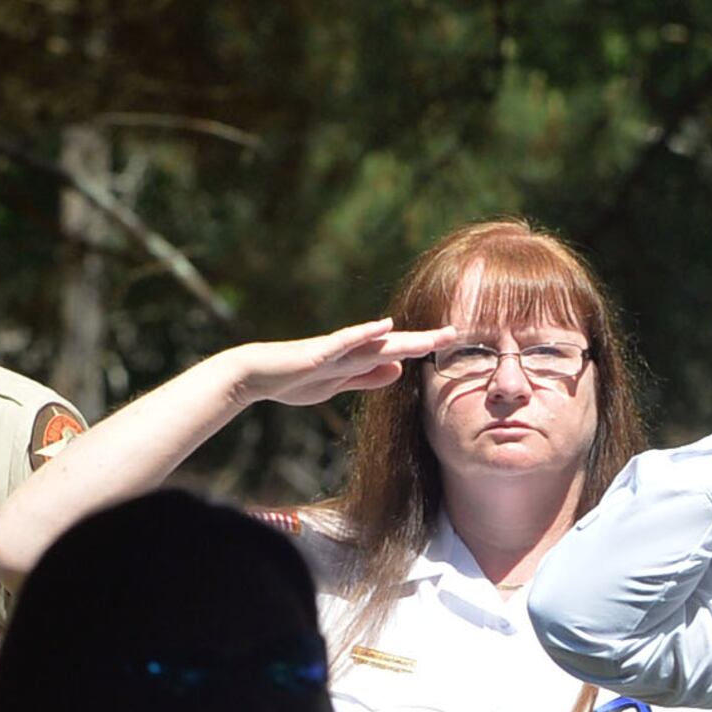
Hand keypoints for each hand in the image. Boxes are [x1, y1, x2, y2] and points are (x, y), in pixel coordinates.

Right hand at [225, 319, 454, 407]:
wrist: (256, 375)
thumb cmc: (293, 380)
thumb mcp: (338, 384)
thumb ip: (367, 377)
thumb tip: (399, 369)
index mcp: (356, 361)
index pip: (396, 354)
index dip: (422, 350)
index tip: (450, 345)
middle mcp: (350, 351)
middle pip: (393, 345)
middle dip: (424, 342)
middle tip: (456, 333)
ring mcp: (334, 351)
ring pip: (376, 343)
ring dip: (404, 338)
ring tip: (432, 336)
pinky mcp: (318, 353)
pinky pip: (344, 342)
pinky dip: (365, 334)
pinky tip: (384, 326)